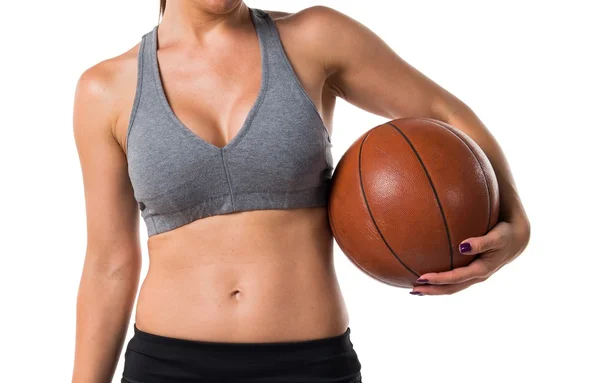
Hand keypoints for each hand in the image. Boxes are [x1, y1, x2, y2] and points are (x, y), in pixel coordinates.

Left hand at [409, 216, 529, 295]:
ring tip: (415, 289)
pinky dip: (440, 281)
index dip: (438, 280)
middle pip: (451, 289)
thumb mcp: (497, 237)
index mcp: (482, 270)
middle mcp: (477, 277)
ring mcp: (474, 276)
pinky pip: (454, 279)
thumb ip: (481, 242)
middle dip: (432, 291)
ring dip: (435, 289)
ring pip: (452, 287)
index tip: (421, 278)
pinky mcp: (472, 272)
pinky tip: (427, 276)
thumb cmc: (505, 235)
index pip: (456, 279)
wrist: (517, 240)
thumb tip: (462, 246)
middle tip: (413, 290)